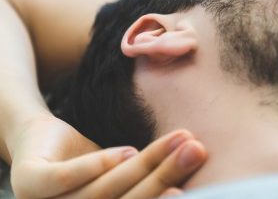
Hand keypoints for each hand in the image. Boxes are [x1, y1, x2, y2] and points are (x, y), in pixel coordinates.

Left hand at [9, 115, 205, 198]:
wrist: (42, 135)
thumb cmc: (94, 162)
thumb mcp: (127, 173)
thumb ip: (149, 182)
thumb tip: (200, 164)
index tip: (188, 190)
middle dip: (166, 176)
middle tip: (197, 151)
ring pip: (102, 190)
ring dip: (146, 163)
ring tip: (180, 138)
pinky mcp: (29, 183)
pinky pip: (65, 178)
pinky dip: (98, 164)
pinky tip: (127, 150)